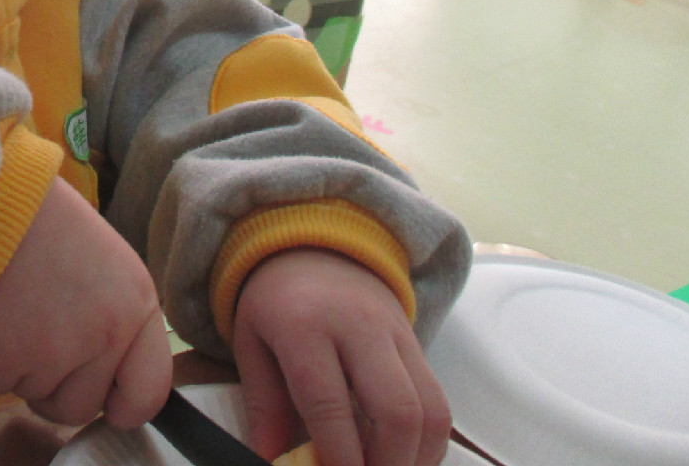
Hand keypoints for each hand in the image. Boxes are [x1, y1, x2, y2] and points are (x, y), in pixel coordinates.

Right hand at [0, 178, 172, 428]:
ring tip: (13, 313)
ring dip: (21, 368)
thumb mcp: (108, 263)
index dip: (124, 405)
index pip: (149, 392)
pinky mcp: (4, 361)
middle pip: (81, 407)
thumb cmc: (47, 222)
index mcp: (137, 307)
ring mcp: (55, 353)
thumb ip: (116, 319)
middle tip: (37, 339)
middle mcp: (105, 336)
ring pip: (35, 396)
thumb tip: (109, 378)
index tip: (105, 399)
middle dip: (57, 386)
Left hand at [232, 248, 449, 465]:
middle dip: (388, 464)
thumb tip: (271, 457)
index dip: (338, 456)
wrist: (314, 244)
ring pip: (430, 410)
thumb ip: (263, 403)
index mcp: (302, 325)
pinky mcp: (416, 342)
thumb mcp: (249, 341)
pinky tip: (404, 455)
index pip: (328, 403)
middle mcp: (357, 327)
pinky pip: (439, 400)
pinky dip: (429, 441)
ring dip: (415, 458)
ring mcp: (394, 333)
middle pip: (395, 410)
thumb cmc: (276, 300)